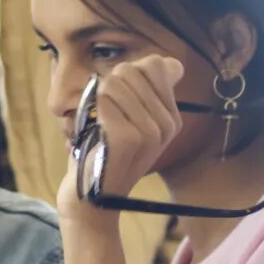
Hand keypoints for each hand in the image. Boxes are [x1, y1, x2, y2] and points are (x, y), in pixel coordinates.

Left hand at [79, 56, 186, 204]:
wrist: (91, 200)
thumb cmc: (104, 155)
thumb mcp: (133, 123)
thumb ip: (149, 92)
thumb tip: (171, 64)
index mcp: (171, 119)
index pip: (154, 65)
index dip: (128, 73)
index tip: (119, 101)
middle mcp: (166, 125)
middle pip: (131, 70)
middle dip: (109, 86)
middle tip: (105, 117)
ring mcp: (150, 132)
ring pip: (114, 81)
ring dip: (97, 99)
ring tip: (100, 127)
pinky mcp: (127, 138)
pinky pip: (103, 98)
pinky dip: (91, 110)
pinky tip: (95, 132)